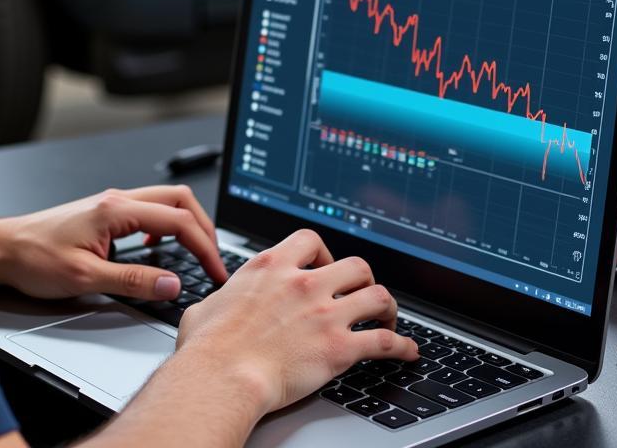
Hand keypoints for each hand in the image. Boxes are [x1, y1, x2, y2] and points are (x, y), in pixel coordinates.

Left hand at [0, 184, 227, 299]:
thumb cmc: (35, 257)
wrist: (5, 249)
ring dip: (187, 225)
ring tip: (197, 254)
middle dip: (204, 228)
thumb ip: (134, 281)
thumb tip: (172, 283)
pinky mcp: (106, 214)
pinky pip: (149, 212)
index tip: (215, 270)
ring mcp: (112, 204)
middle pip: (179, 200)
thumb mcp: (86, 277)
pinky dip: (167, 227)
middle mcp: (118, 200)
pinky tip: (161, 249)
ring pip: (165, 203)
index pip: (178, 220)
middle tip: (214, 259)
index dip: (204, 246)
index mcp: (118, 209)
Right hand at [175, 229, 418, 415]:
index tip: (326, 265)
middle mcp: (303, 283)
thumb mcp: (207, 305)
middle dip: (362, 279)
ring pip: (377, 295)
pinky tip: (408, 352)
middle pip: (354, 264)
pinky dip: (403, 346)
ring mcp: (324, 313)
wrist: (222, 376)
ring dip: (387, 307)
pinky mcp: (339, 347)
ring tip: (388, 317)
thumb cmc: (208, 347)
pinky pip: (385, 342)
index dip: (324, 252)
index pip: (310, 239)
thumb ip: (222, 297)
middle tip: (360, 293)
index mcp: (271, 267)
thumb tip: (214, 305)